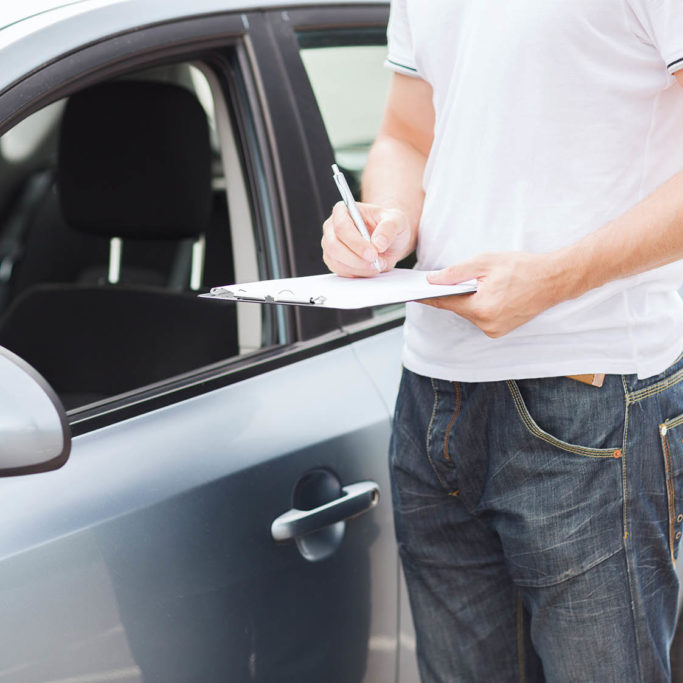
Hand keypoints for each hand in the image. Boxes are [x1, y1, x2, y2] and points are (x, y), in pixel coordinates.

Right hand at [322, 201, 414, 277]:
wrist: (387, 239)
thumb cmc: (388, 225)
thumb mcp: (396, 220)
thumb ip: (389, 228)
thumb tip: (378, 243)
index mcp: (343, 210)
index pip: (342, 226)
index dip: (356, 242)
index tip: (373, 253)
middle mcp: (332, 227)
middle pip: (334, 246)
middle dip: (356, 259)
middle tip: (376, 263)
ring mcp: (330, 245)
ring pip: (336, 261)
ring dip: (358, 268)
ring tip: (377, 265)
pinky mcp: (334, 261)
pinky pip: (340, 271)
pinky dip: (357, 273)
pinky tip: (370, 269)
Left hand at [423, 251, 566, 337]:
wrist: (554, 280)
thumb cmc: (523, 268)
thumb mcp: (485, 262)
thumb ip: (455, 272)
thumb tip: (432, 280)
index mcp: (481, 308)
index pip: (445, 303)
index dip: (428, 297)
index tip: (413, 293)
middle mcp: (487, 324)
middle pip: (457, 308)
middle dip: (450, 295)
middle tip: (441, 281)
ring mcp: (495, 330)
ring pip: (469, 313)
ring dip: (466, 300)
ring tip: (469, 284)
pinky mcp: (501, 330)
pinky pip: (480, 317)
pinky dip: (478, 306)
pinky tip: (483, 293)